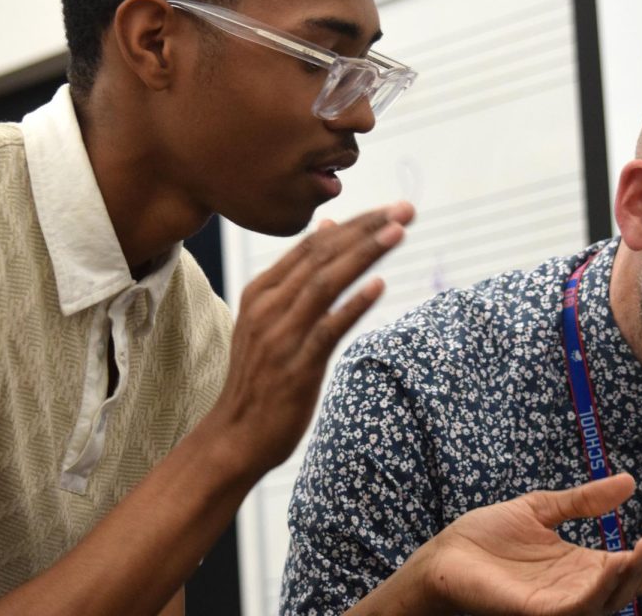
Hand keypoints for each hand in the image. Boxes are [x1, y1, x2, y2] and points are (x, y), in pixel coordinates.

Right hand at [209, 201, 414, 473]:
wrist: (236, 434)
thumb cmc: (262, 375)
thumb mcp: (271, 318)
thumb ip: (298, 275)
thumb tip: (328, 227)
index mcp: (262, 291)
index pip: (312, 244)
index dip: (354, 223)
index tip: (389, 208)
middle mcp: (268, 307)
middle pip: (322, 256)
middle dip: (366, 229)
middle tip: (405, 210)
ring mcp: (281, 335)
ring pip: (326, 283)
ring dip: (363, 255)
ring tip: (397, 233)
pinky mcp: (297, 366)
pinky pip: (328, 328)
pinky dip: (353, 305)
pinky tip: (378, 287)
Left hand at [395, 474, 641, 615]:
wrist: (445, 554)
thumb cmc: (487, 537)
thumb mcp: (543, 509)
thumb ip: (584, 501)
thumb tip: (630, 481)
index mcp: (582, 567)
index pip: (631, 561)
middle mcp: (579, 590)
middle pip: (631, 581)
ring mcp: (561, 604)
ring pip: (612, 597)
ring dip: (635, 572)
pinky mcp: (540, 613)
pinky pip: (579, 606)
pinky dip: (600, 588)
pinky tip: (615, 563)